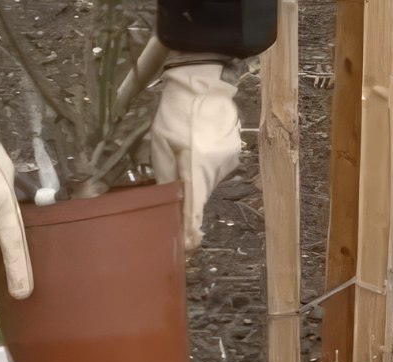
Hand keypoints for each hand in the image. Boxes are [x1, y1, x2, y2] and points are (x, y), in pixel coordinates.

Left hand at [151, 63, 240, 251]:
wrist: (202, 84)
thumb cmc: (176, 113)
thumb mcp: (160, 147)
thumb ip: (165, 177)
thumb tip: (165, 202)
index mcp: (195, 169)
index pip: (193, 208)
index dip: (190, 230)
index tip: (189, 247)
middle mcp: (215, 170)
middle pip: (200, 195)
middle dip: (189, 200)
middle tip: (178, 192)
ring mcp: (227, 161)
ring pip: (207, 182)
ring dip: (196, 179)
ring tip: (186, 156)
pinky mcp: (233, 153)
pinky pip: (215, 169)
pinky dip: (205, 166)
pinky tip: (197, 148)